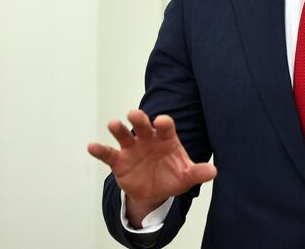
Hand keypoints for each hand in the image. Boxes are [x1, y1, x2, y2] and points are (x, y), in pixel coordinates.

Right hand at [87, 109, 216, 226]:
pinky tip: (91, 146)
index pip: (165, 126)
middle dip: (139, 119)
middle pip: (143, 125)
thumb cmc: (173, 176)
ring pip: (124, 135)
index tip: (161, 121)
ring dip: (118, 129)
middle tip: (134, 114)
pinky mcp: (119, 161)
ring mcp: (132, 148)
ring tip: (113, 124)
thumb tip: (213, 172)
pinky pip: (108, 154)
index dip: (164, 123)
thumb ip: (198, 172)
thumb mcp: (187, 176)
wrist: (155, 190)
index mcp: (166, 139)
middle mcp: (148, 139)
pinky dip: (100, 150)